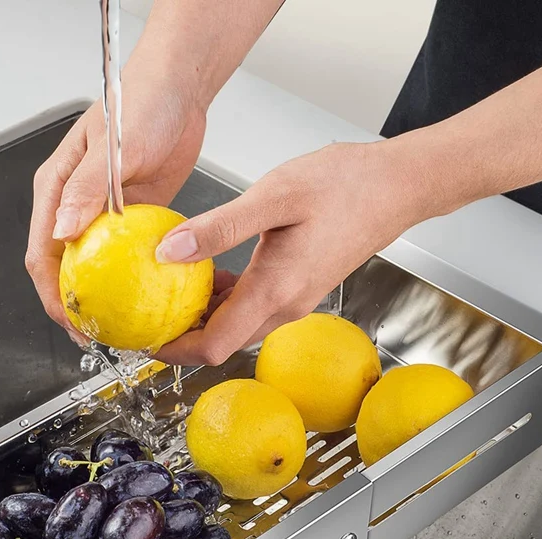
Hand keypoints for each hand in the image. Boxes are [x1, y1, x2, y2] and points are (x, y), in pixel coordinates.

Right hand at [25, 72, 205, 337]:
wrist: (178, 90)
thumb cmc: (140, 104)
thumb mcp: (112, 148)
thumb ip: (86, 190)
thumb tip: (62, 234)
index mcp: (56, 190)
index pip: (41, 253)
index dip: (50, 294)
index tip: (70, 320)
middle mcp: (74, 206)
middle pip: (62, 268)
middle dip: (73, 305)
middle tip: (94, 335)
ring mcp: (102, 214)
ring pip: (94, 267)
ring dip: (102, 298)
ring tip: (119, 327)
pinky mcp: (130, 217)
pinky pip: (125, 256)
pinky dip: (130, 280)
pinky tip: (145, 299)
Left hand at [154, 140, 440, 365]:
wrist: (397, 186)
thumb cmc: (346, 186)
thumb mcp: (273, 198)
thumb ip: (218, 228)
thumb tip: (169, 252)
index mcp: (274, 291)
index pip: (213, 346)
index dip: (174, 350)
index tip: (144, 339)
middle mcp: (285, 305)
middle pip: (221, 341)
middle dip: (181, 335)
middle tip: (145, 312)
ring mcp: (294, 299)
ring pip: (236, 324)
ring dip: (201, 315)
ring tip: (167, 289)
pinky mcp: (299, 286)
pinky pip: (252, 305)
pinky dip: (224, 298)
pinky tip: (208, 270)